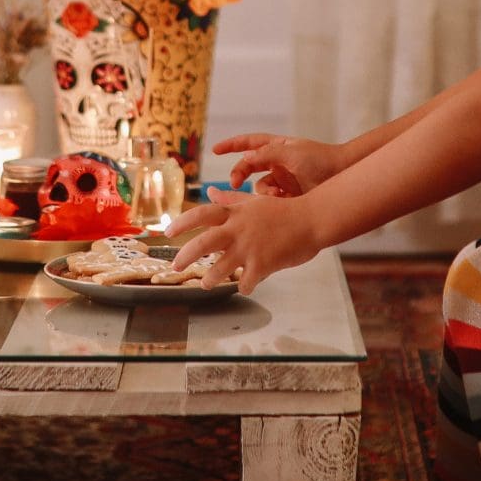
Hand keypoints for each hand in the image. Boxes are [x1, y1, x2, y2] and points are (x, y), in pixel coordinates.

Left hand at [168, 186, 320, 295]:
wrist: (312, 219)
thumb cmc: (285, 211)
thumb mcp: (254, 202)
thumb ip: (231, 199)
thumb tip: (210, 193)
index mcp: (235, 213)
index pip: (201, 215)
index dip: (181, 223)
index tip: (167, 232)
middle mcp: (238, 229)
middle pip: (203, 243)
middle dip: (185, 256)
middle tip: (175, 266)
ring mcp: (249, 247)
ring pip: (220, 268)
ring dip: (209, 278)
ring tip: (205, 283)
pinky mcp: (262, 264)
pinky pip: (246, 282)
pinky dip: (244, 286)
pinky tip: (244, 287)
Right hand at [212, 131, 346, 196]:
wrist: (342, 175)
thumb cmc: (320, 159)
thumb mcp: (291, 153)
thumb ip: (267, 154)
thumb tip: (246, 158)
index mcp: (277, 147)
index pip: (249, 143)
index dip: (232, 146)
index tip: (215, 150)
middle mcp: (277, 163)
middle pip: (249, 167)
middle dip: (239, 174)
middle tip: (234, 182)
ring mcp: (282, 180)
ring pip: (260, 187)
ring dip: (263, 191)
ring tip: (275, 194)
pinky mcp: (288, 196)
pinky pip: (271, 200)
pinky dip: (273, 201)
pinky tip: (283, 201)